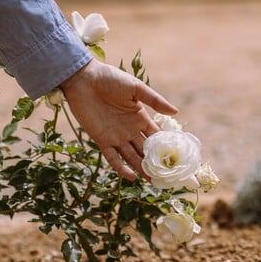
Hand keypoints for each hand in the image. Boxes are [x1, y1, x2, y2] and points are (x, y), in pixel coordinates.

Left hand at [60, 58, 177, 180]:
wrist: (84, 79)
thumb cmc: (111, 79)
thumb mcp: (136, 88)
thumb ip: (155, 100)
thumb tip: (176, 112)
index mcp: (140, 118)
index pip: (156, 137)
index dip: (165, 148)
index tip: (176, 161)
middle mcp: (130, 130)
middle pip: (145, 151)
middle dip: (155, 164)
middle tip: (166, 177)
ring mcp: (116, 136)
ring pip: (132, 157)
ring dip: (141, 169)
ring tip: (152, 182)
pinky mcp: (101, 140)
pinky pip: (113, 157)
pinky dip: (121, 168)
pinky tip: (131, 177)